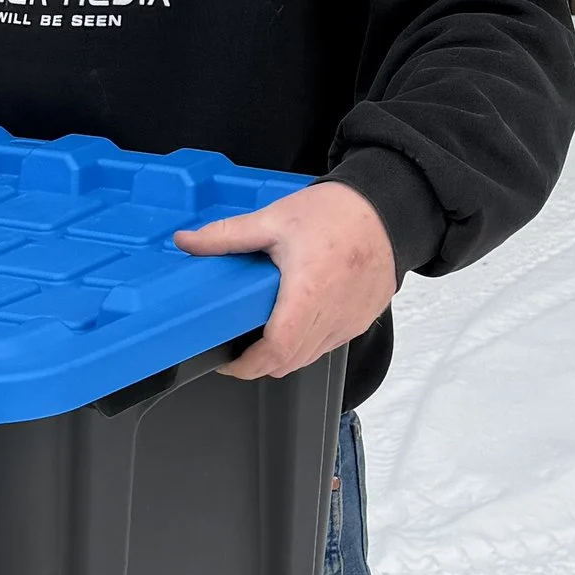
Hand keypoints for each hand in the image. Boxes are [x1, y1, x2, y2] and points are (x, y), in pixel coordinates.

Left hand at [173, 179, 396, 381]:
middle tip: (238, 347)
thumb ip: (227, 236)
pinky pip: (329, 344)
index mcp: (307, 295)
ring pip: (309, 357)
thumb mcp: (274, 219)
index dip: (246, 366)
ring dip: (284, 353)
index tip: (228, 361)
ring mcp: (350, 322)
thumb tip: (187, 241)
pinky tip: (297, 317)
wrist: (387, 208)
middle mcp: (332, 316)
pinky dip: (308, 341)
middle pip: (289, 363)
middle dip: (259, 362)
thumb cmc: (338, 213)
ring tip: (265, 330)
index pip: (275, 352)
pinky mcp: (361, 320)